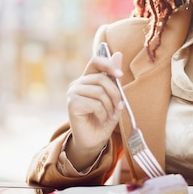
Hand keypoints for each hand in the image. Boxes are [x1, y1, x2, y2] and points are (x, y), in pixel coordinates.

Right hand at [65, 50, 123, 169]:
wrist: (94, 140)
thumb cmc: (104, 118)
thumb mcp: (113, 96)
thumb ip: (114, 76)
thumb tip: (118, 53)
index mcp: (88, 78)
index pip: (96, 61)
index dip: (108, 64)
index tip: (120, 75)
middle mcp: (78, 83)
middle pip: (102, 79)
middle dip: (115, 94)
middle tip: (119, 107)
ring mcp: (73, 92)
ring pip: (100, 91)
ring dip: (110, 106)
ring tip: (109, 115)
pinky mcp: (72, 103)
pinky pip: (95, 103)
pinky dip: (103, 113)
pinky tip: (101, 119)